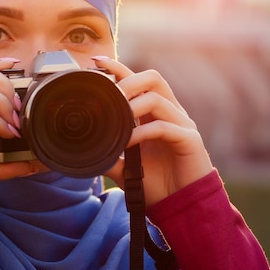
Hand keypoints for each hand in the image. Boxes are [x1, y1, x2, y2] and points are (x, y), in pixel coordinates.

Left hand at [92, 56, 213, 205]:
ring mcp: (182, 124)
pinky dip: (143, 131)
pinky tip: (129, 142)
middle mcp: (171, 113)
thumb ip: (107, 155)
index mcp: (155, 114)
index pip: (138, 81)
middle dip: (129, 81)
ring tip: (117, 120)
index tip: (96, 61)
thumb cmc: (156, 184)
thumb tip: (80, 151)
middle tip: (110, 95)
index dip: (119, 68)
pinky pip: (165, 126)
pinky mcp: (190, 140)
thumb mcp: (124, 167)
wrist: (180, 207)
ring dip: (133, 106)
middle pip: (153, 78)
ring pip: (158, 98)